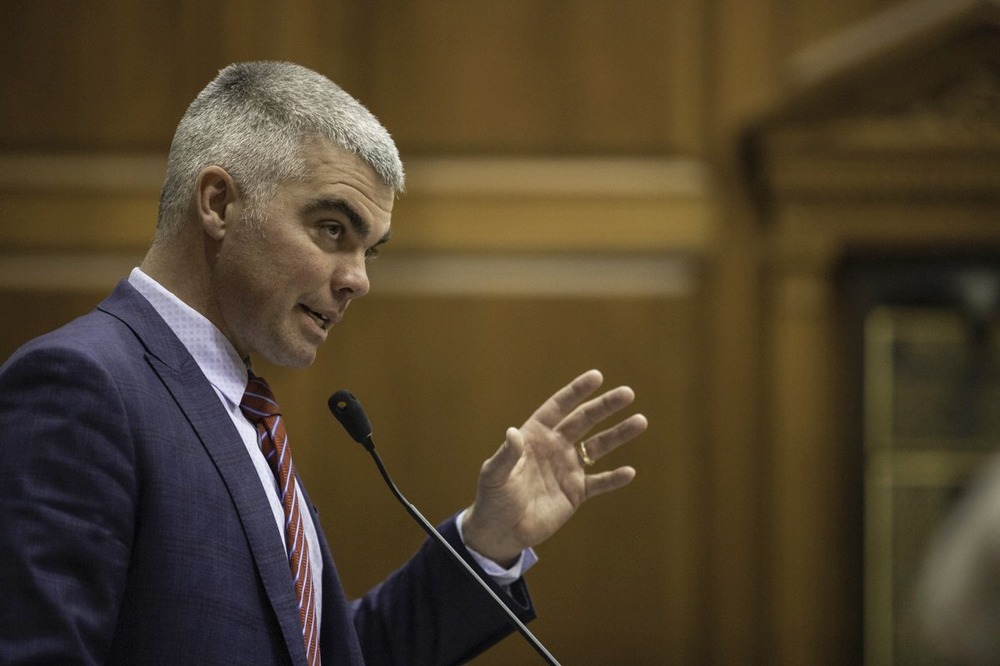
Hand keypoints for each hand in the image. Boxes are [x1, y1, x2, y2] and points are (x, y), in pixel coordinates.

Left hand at [461, 369, 647, 564]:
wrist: (501, 531)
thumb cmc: (493, 498)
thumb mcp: (495, 475)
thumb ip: (506, 455)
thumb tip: (514, 432)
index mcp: (535, 435)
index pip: (558, 408)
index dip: (576, 392)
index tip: (597, 377)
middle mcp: (555, 447)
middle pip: (584, 420)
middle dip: (605, 406)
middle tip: (627, 393)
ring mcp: (568, 469)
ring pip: (598, 447)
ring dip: (618, 434)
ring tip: (640, 421)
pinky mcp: (576, 493)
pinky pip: (599, 482)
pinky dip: (614, 478)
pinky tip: (629, 472)